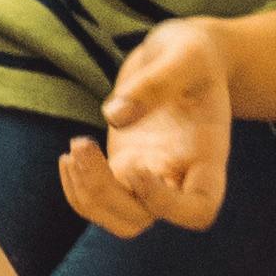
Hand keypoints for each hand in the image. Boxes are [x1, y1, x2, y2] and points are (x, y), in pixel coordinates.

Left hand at [62, 22, 235, 241]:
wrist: (186, 57)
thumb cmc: (195, 55)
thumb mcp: (185, 55)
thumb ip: (157, 82)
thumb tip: (114, 117)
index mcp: (207, 157)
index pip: (197, 210)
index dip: (163, 204)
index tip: (137, 167)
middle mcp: (180, 178)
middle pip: (143, 219)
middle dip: (104, 193)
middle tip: (83, 144)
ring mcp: (149, 178)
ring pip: (118, 220)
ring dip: (87, 196)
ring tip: (74, 149)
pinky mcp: (123, 169)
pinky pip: (97, 203)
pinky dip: (76, 189)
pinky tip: (68, 155)